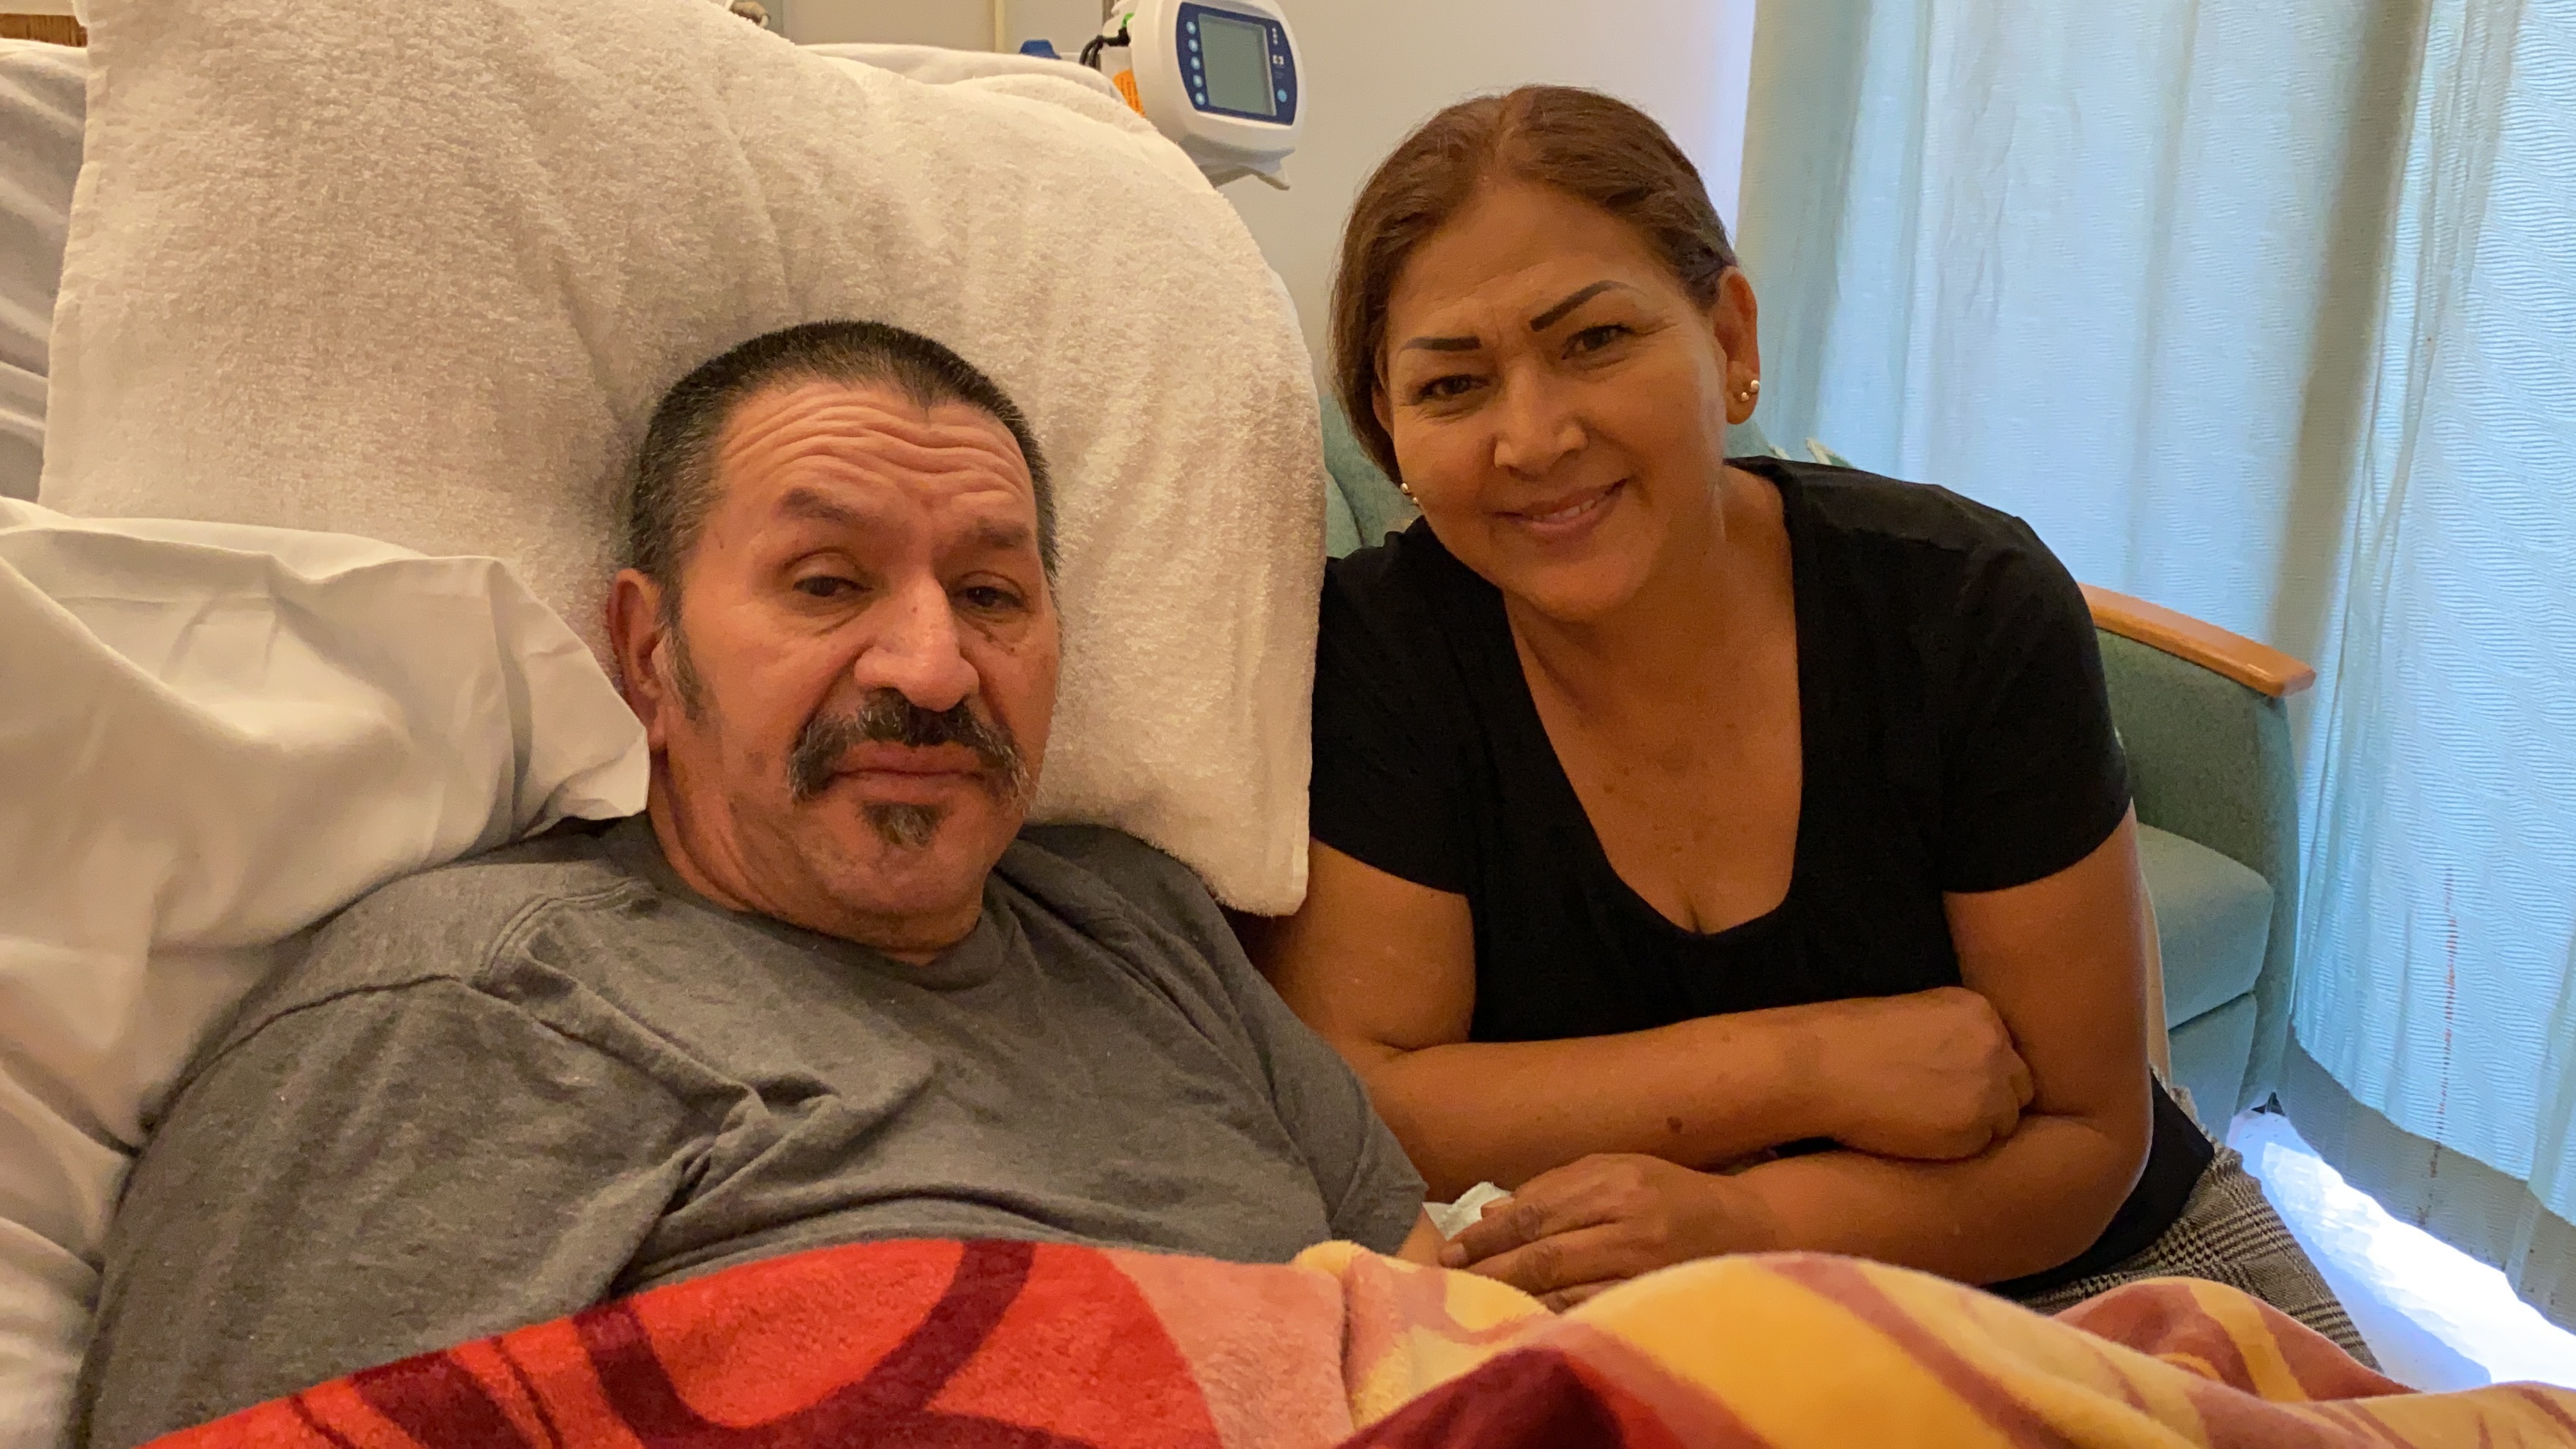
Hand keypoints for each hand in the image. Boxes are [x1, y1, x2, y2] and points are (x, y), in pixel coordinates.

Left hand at [1439, 1155, 1773, 1310]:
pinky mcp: (1652, 1298)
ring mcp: (1643, 1269)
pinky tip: (1525, 1314)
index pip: (1535, 1212)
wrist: (1746, 1228)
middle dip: (1490, 1269)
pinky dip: (1552, 1314)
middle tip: (1450, 1278)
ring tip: (1476, 1298)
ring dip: (1514, 1296)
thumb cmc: (1672, 1194)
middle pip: (1543, 1254)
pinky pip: (1590, 1311)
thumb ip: (1556, 1187)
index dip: (1488, 1235)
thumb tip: (1491, 1211)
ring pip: (1563, 1290)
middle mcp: (1630, 1226)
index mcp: (1616, 1184)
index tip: (1452, 1250)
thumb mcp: (1618, 1169)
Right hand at [1814, 986, 2033, 1159]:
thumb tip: (1967, 1067)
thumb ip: (1953, 1035)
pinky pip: (1984, 1145)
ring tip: (1931, 1123)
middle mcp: (1994, 1045)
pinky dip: (1959, 1146)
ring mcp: (1989, 1087)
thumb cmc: (1850, 1040)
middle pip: (2018, 1085)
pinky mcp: (1973, 1128)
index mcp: (1979, 1010)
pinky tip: (1922, 1135)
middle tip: (1945, 1108)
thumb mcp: (1914, 1017)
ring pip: (2006, 1119)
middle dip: (1991, 1098)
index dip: (1981, 1072)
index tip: (1950, 1083)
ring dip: (1979, 1125)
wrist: (1821, 1067)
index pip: (2005, 1051)